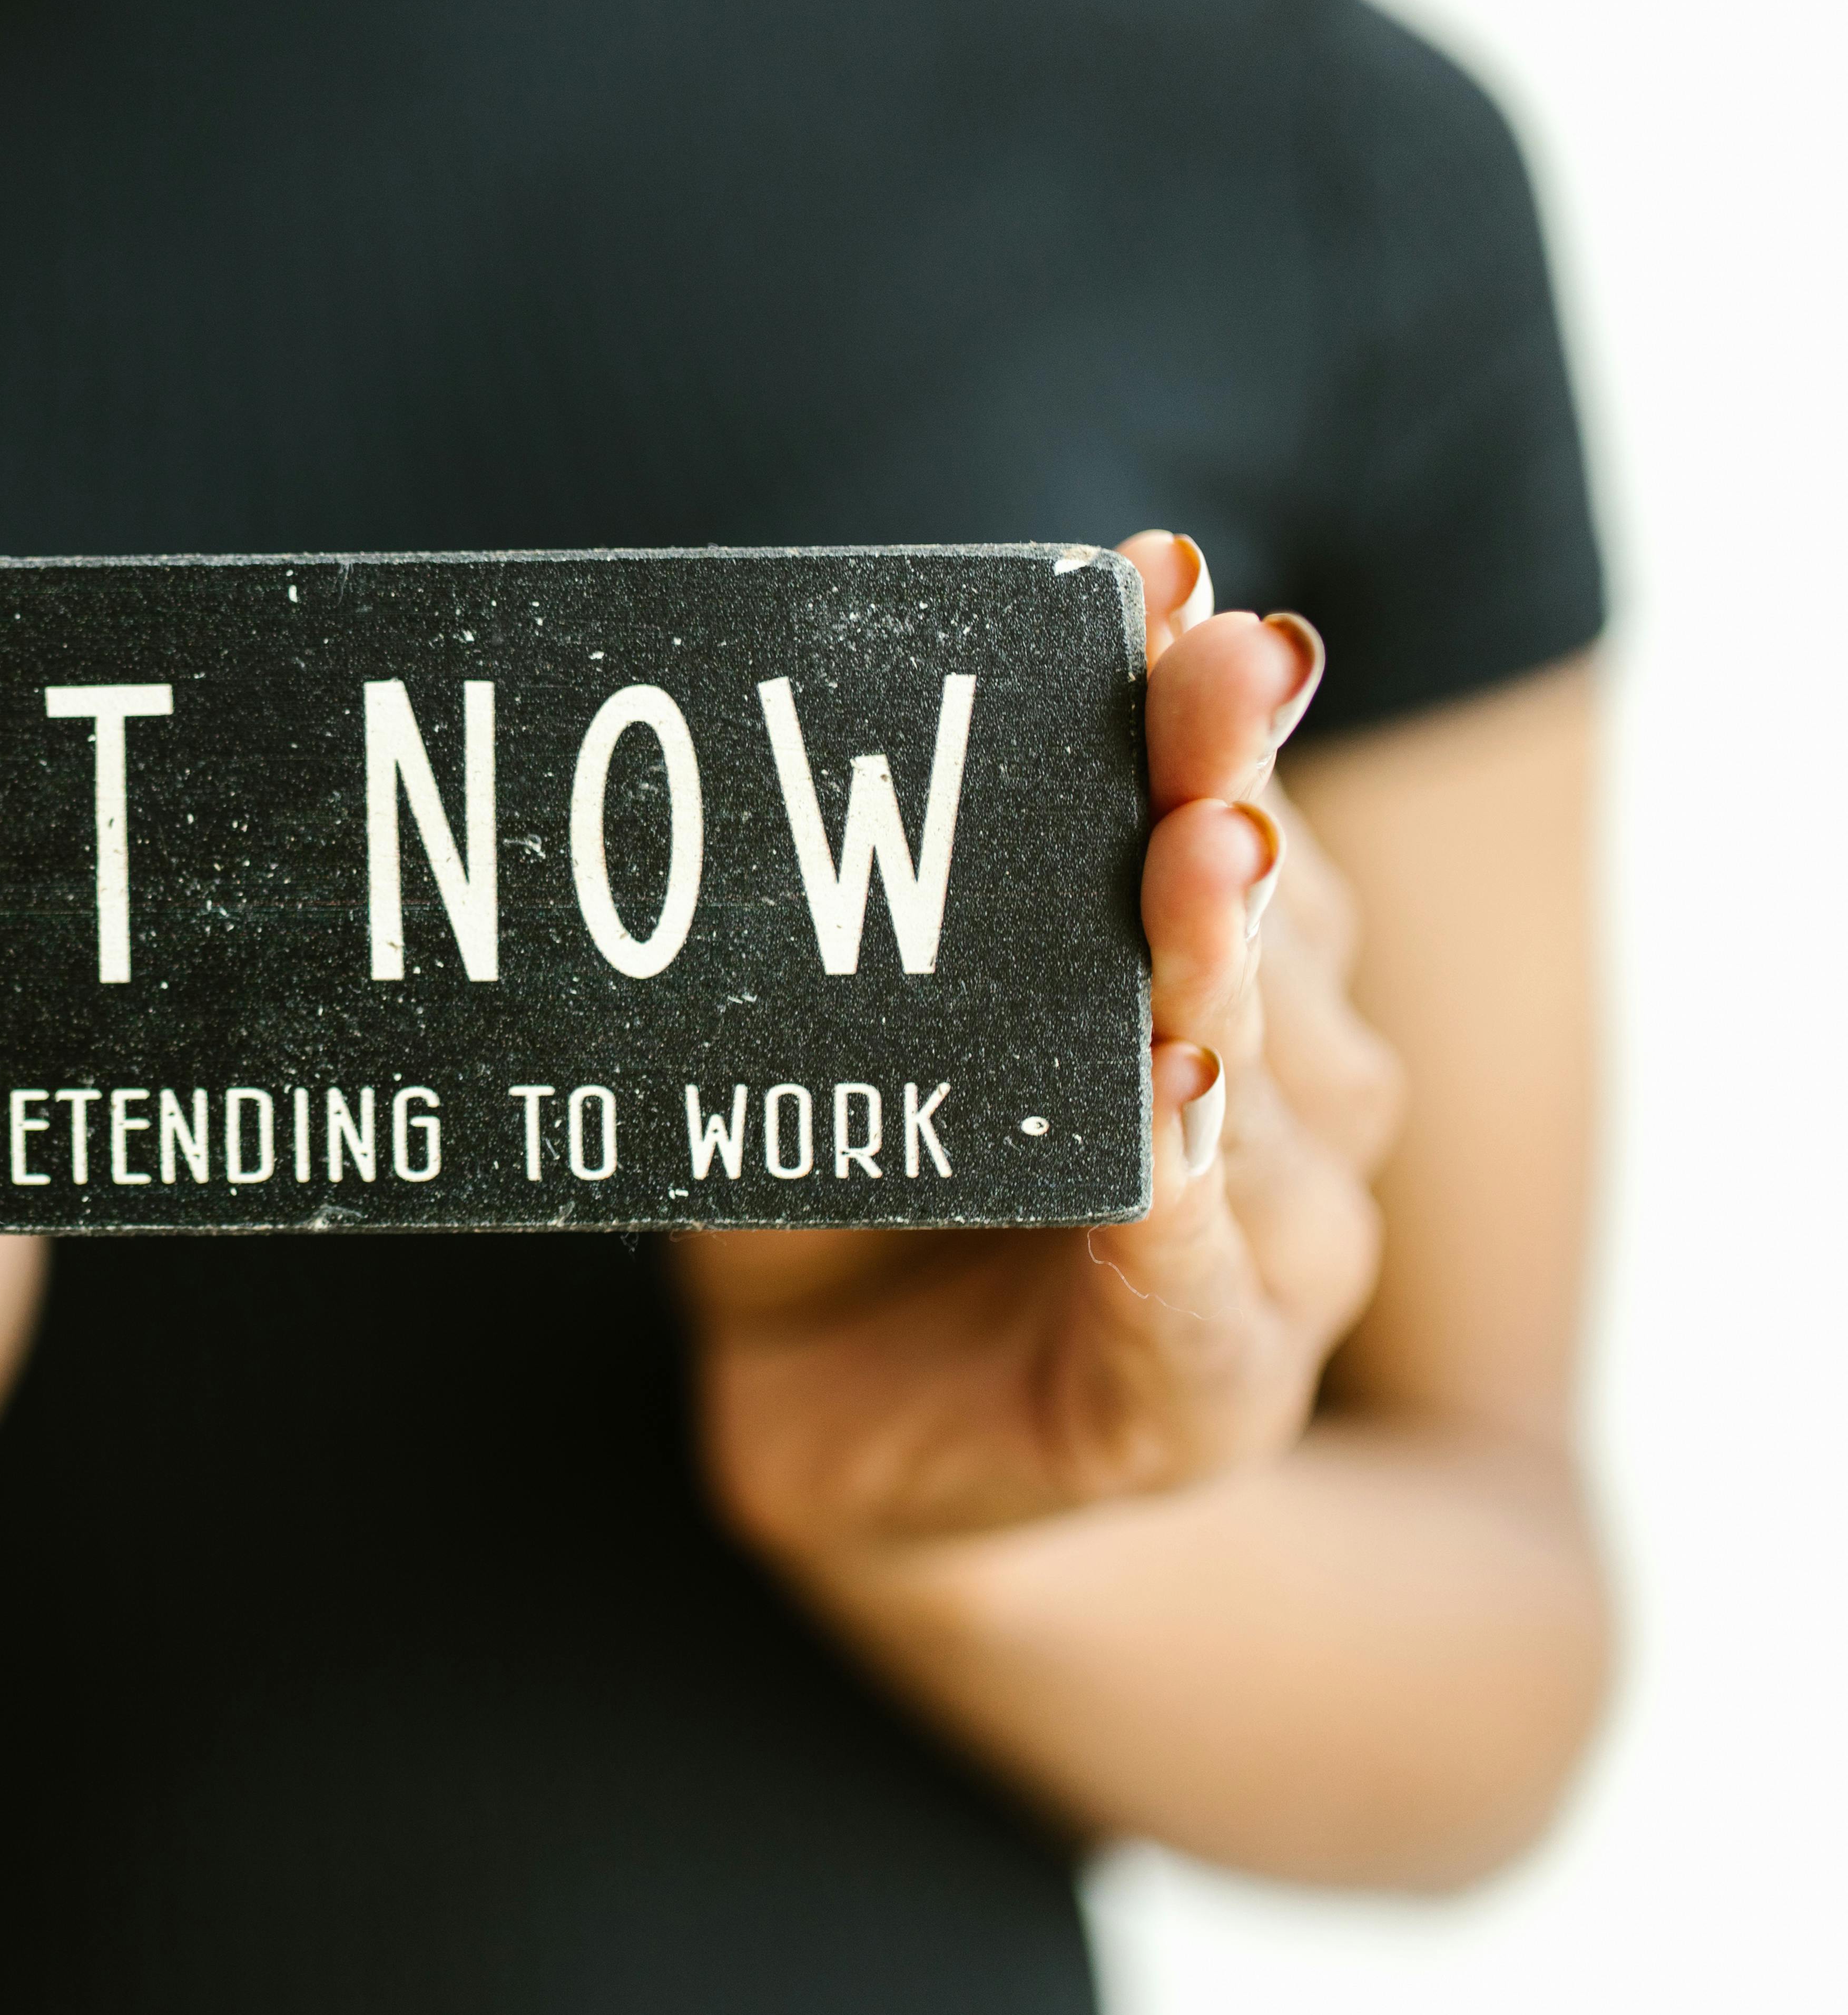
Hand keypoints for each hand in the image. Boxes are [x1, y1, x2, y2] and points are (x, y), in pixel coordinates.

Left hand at [684, 532, 1406, 1566]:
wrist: (833, 1430)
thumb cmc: (841, 1195)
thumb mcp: (824, 1030)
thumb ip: (838, 912)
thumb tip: (736, 726)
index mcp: (1206, 982)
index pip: (1235, 815)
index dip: (1209, 705)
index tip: (1171, 584)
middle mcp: (1278, 1105)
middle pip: (1275, 937)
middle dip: (1226, 802)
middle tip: (1204, 687)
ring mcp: (1266, 1259)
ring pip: (1278, 1102)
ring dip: (1229, 974)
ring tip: (1196, 867)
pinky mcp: (1203, 1397)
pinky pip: (1207, 1290)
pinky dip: (1188, 1199)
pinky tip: (1170, 1103)